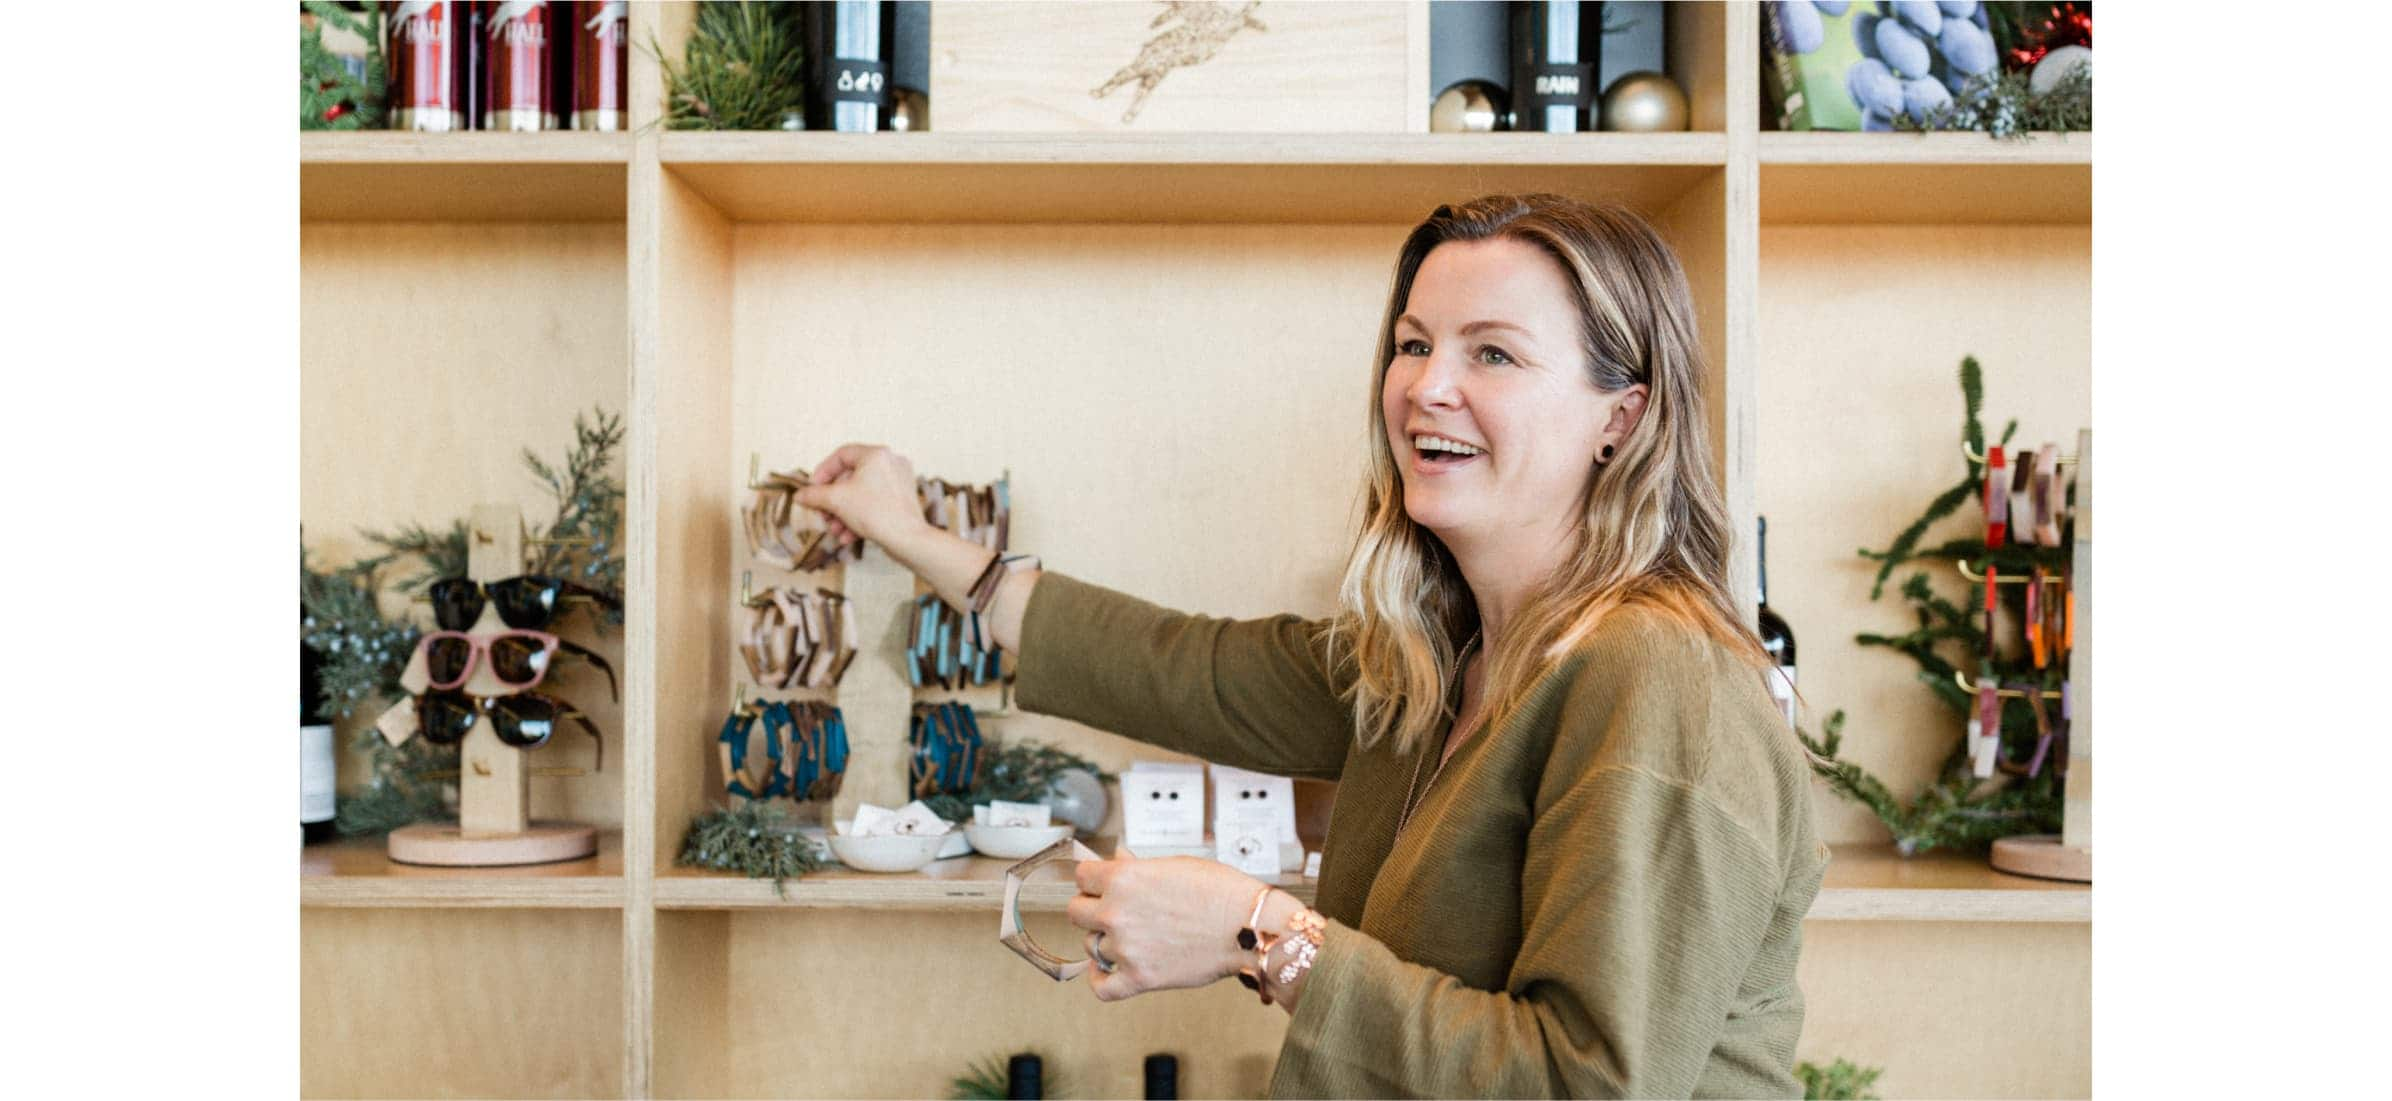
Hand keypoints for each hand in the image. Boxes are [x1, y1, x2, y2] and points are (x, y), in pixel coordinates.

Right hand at [789, 443, 926, 552]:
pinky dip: (858, 518)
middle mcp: (891, 463)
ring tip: (834, 530)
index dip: (822, 472)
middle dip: (833, 501)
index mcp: (876, 454)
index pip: (842, 455)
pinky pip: (873, 504)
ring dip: (843, 513)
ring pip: (860, 494)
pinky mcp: (902, 499)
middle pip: (850, 478)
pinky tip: (847, 537)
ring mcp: (899, 481)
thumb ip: (815, 495)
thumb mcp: (837, 501)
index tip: (811, 489)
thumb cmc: (876, 513)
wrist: (908, 539)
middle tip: (822, 515)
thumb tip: (800, 495)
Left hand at [1066, 852, 1265, 1002]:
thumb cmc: (1220, 892)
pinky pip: (1101, 987)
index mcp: (1123, 879)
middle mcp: (1116, 912)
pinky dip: (1099, 980)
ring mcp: (1125, 948)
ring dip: (1106, 942)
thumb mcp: (1174, 865)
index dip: (1093, 880)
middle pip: (1076, 912)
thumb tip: (1116, 862)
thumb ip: (1137, 868)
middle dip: (1093, 909)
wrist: (1248, 926)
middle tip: (1114, 911)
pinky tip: (1105, 971)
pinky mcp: (1139, 979)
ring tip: (1130, 938)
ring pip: (1091, 946)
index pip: (1081, 877)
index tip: (1100, 885)